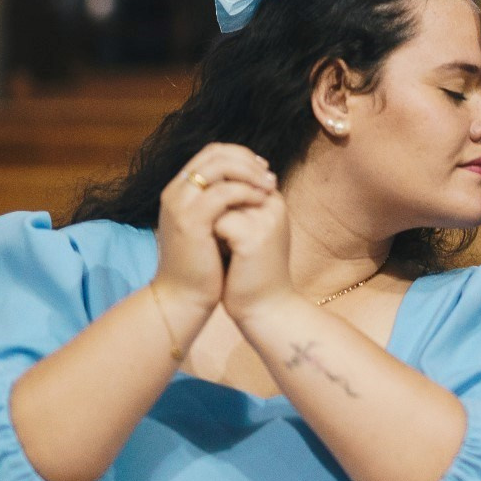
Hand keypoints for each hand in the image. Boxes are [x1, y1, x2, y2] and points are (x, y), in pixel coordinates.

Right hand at [153, 143, 274, 312]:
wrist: (184, 298)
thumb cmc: (203, 266)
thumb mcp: (212, 226)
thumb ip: (222, 202)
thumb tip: (250, 182)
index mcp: (179, 190)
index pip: (211, 153)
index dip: (240, 155)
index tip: (263, 169)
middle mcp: (175, 192)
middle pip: (214, 153)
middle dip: (247, 160)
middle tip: (269, 175)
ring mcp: (179, 205)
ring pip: (218, 167)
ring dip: (249, 173)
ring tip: (270, 186)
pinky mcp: (189, 222)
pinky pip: (222, 193)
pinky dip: (245, 192)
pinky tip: (261, 201)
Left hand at [214, 184, 294, 323]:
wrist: (266, 309)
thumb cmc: (251, 272)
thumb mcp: (248, 231)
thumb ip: (238, 207)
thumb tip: (207, 185)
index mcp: (272, 199)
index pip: (235, 172)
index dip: (216, 194)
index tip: (219, 225)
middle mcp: (273, 203)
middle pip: (227, 183)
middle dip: (212, 205)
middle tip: (216, 236)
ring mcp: (265, 219)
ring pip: (221, 200)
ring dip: (211, 221)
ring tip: (222, 247)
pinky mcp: (254, 237)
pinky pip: (219, 221)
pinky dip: (213, 238)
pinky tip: (223, 257)